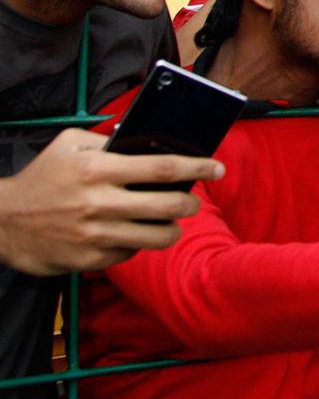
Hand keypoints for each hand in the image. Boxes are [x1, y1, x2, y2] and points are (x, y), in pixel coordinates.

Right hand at [0, 129, 224, 275]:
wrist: (2, 222)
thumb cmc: (42, 178)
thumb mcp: (68, 145)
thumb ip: (107, 139)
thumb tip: (149, 139)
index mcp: (96, 169)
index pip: (162, 168)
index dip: (196, 167)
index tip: (216, 167)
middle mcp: (98, 202)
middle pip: (168, 206)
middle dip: (191, 203)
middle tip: (193, 201)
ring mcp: (94, 235)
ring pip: (157, 236)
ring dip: (171, 229)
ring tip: (170, 221)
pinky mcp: (89, 260)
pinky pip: (130, 254)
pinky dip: (137, 244)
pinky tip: (130, 234)